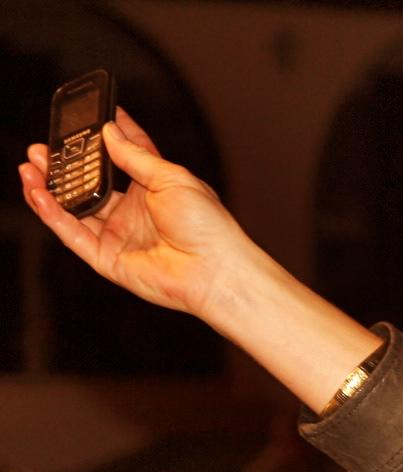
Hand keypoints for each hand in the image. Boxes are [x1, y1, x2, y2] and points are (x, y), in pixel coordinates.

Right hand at [18, 109, 251, 317]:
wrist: (217, 269)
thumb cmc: (209, 226)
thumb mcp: (171, 177)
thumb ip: (136, 156)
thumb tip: (110, 132)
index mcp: (154, 190)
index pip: (123, 157)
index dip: (104, 138)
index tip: (88, 117)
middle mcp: (134, 212)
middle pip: (89, 185)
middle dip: (64, 167)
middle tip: (42, 148)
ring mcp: (120, 236)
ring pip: (75, 210)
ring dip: (50, 189)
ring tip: (30, 166)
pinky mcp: (108, 259)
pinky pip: (73, 235)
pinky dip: (54, 215)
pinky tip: (40, 194)